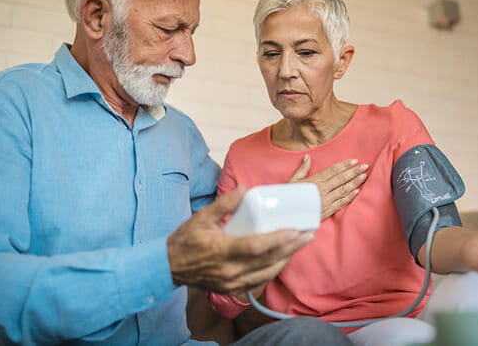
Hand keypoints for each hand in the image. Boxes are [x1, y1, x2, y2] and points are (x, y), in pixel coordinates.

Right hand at [167, 186, 313, 294]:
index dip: (278, 239)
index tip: (296, 230)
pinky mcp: (232, 289)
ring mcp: (232, 283)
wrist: (169, 267)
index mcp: (222, 251)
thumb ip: (224, 204)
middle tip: (308, 235)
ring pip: (267, 273)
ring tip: (301, 244)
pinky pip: (260, 281)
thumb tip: (244, 188)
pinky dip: (274, 269)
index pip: (257, 247)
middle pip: (268, 260)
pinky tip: (283, 258)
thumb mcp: (201, 217)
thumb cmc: (185, 240)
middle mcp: (230, 270)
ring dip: (287, 258)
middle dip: (291, 248)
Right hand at [289, 155, 367, 219]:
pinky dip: (349, 197)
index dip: (344, 165)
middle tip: (365, 166)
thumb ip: (303, 169)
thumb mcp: (293, 181)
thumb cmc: (291, 196)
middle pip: (341, 178)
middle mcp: (322, 190)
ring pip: (343, 189)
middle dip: (354, 171)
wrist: (289, 215)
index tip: (354, 161)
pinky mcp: (328, 210)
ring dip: (354, 182)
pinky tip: (357, 191)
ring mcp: (326, 200)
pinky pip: (341, 202)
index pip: (333, 170)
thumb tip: (308, 157)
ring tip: (364, 176)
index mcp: (315, 181)